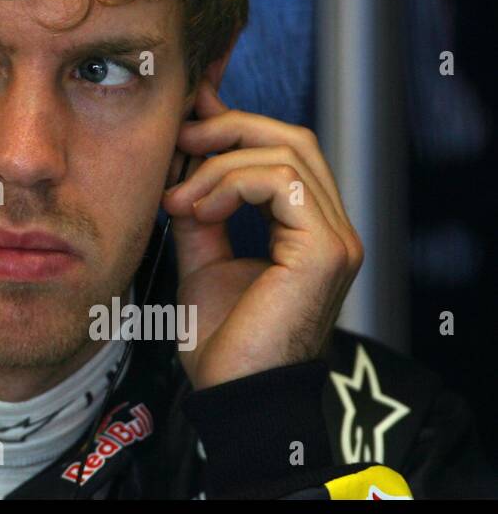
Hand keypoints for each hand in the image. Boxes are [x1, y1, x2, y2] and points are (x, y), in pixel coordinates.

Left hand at [161, 82, 363, 390]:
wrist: (231, 395)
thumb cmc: (221, 342)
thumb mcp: (201, 257)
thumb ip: (201, 207)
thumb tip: (185, 156)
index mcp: (307, 230)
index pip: (283, 150)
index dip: (233, 123)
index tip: (183, 117)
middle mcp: (331, 229)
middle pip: (292, 138)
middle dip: (227, 128)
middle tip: (177, 141)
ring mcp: (336, 239)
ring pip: (286, 152)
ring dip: (218, 163)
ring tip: (177, 197)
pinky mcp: (326, 250)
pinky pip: (281, 181)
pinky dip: (230, 182)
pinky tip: (197, 209)